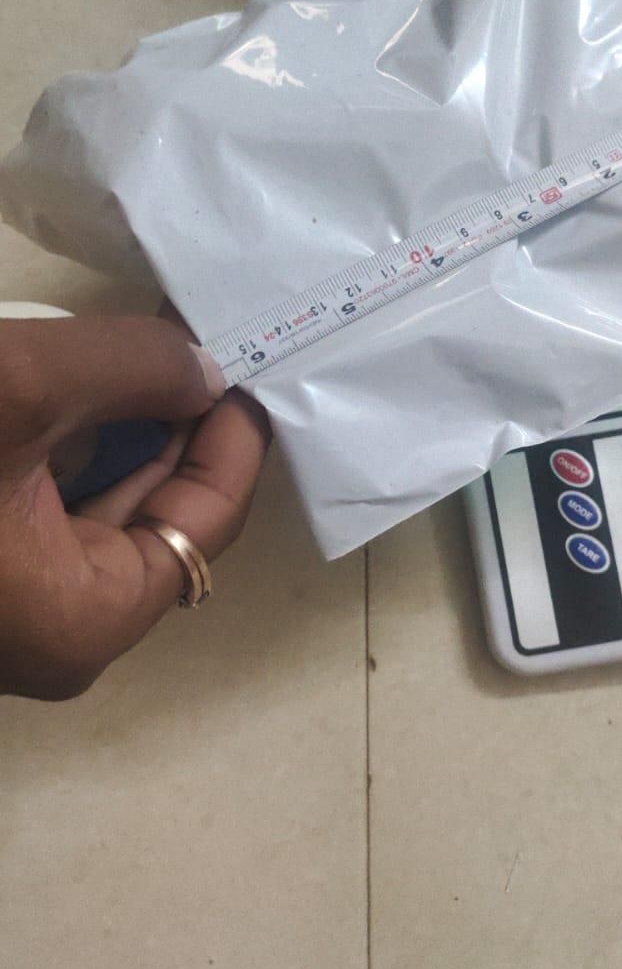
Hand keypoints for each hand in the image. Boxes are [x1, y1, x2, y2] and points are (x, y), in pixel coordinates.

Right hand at [0, 316, 268, 698]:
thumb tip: (205, 366)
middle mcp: (58, 633)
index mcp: (85, 620)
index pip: (206, 521)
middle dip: (182, 420)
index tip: (251, 355)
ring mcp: (16, 610)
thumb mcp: (19, 392)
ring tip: (146, 344)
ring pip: (100, 507)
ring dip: (124, 427)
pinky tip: (84, 384)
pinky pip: (51, 510)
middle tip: (200, 334)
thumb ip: (128, 369)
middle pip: (160, 515)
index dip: (234, 433)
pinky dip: (72, 448)